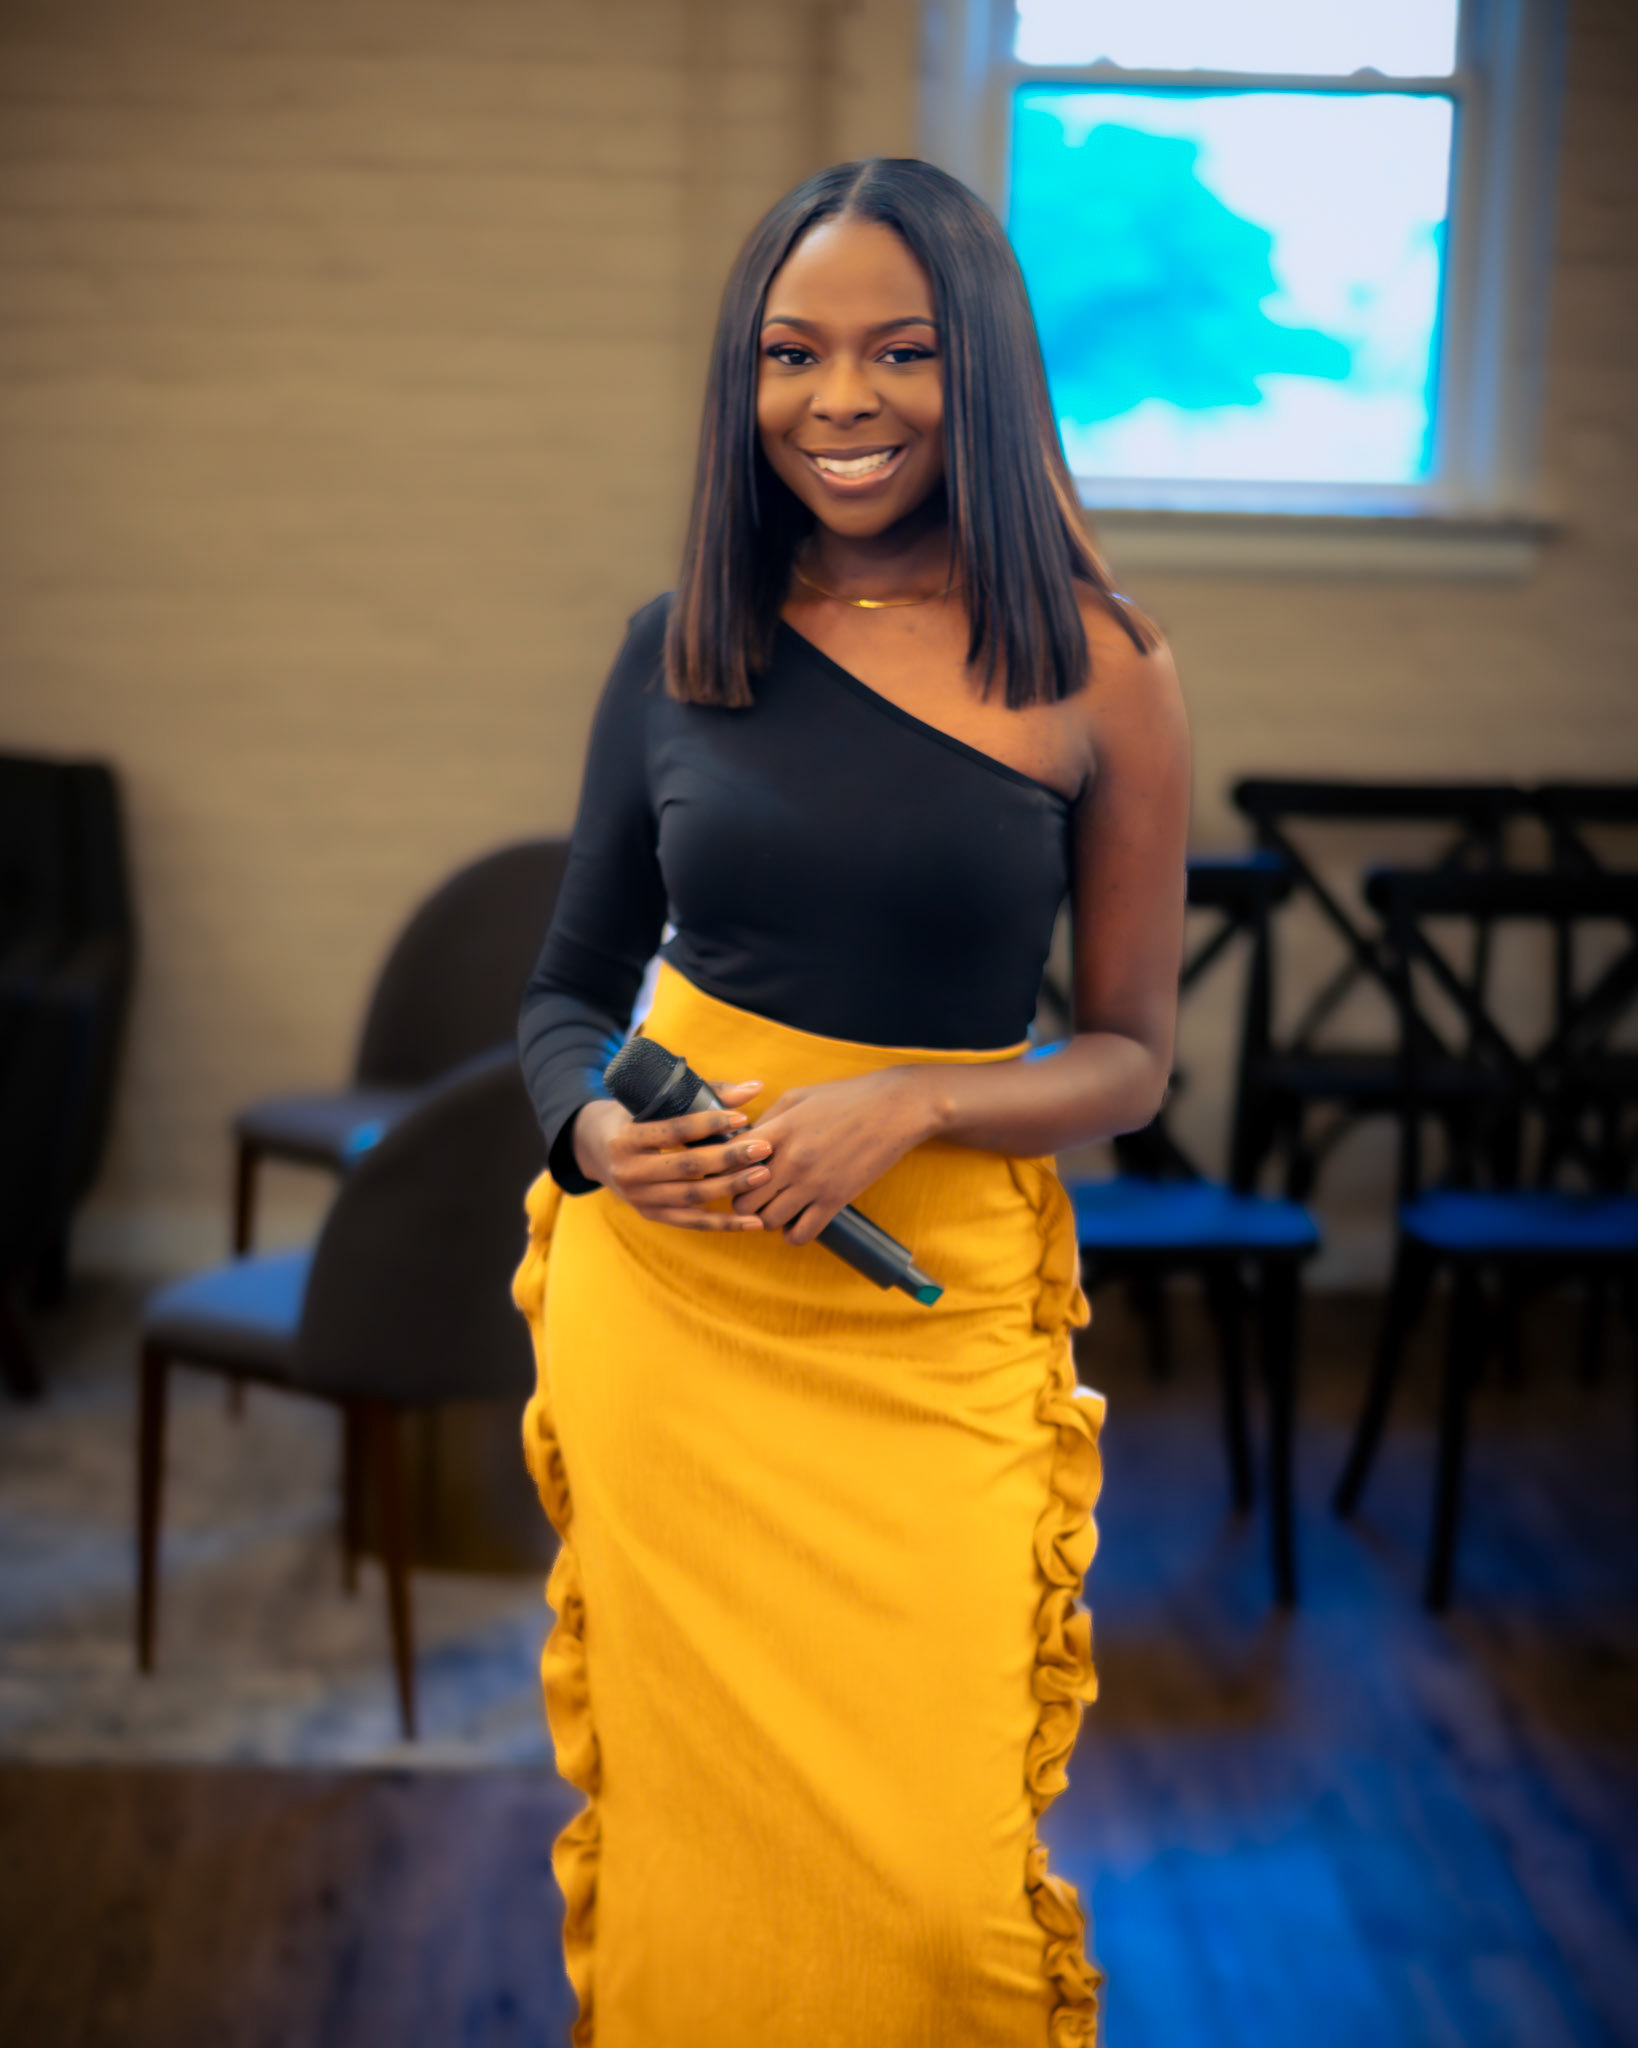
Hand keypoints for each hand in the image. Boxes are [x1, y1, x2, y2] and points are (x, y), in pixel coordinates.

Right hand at [571, 1081, 771, 1230]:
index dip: (710, 1123)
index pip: (674, 1130)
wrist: (594, 1148)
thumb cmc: (632, 1114)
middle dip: (729, 1158)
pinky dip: (725, 1224)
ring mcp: (639, 1198)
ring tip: (764, 1175)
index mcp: (626, 1138)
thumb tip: (755, 1088)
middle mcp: (629, 1171)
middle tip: (763, 1148)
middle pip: (688, 1167)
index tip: (743, 1116)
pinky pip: (693, 1223)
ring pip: (693, 1197)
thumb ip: (704, 1093)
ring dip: (732, 1187)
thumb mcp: (653, 1100)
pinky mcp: (651, 1215)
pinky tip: (754, 1222)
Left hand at [730, 1068, 940, 1244]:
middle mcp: (791, 1160)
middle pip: (743, 1200)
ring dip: (767, 1218)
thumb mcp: (798, 1096)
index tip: (735, 1169)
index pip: (731, 1161)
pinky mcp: (835, 1200)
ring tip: (776, 1206)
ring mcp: (813, 1183)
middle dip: (743, 1199)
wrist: (895, 1108)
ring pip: (768, 1221)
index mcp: (778, 1130)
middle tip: (754, 1192)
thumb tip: (744, 1142)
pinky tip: (796, 1221)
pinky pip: (801, 1234)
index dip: (727, 1168)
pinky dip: (792, 1234)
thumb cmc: (846, 1097)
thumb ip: (768, 1119)